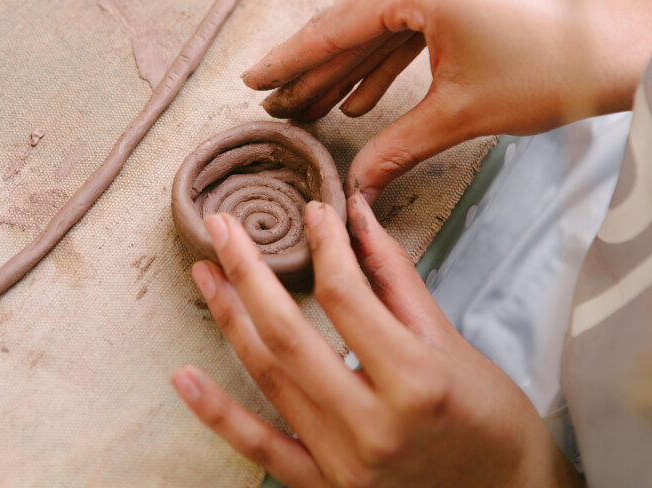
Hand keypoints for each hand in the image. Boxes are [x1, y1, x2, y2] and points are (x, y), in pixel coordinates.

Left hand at [171, 195, 582, 486]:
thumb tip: (358, 219)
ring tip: (205, 274)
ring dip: (229, 320)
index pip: (346, 298)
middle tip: (220, 227)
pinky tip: (184, 378)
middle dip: (248, 271)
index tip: (312, 213)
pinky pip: (262, 448)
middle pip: (289, 334)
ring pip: (269, 379)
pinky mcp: (327, 486)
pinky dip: (218, 414)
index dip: (324, 246)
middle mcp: (373, 425)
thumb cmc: (489, 417)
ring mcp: (344, 462)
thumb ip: (396, 279)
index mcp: (415, 380)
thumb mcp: (451, 341)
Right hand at [242, 0, 651, 202]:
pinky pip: (411, 15)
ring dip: (351, 67)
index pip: (336, 28)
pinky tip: (363, 94)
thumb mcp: (460, 114)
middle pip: (355, 24)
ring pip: (381, 22)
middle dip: (317, 71)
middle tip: (281, 104)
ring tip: (315, 107)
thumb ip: (396, 147)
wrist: (627, 46)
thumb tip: (357, 186)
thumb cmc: (556, 71)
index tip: (256, 78)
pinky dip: (389, 54)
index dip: (290, 60)